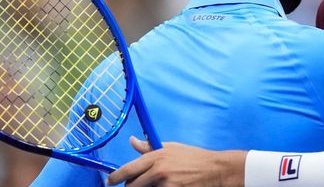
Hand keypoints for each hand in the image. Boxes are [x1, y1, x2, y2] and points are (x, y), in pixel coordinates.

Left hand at [107, 137, 243, 186]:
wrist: (213, 169)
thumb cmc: (192, 157)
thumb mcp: (171, 147)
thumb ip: (149, 147)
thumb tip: (132, 140)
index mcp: (156, 157)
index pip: (128, 169)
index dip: (115, 177)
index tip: (110, 181)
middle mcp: (158, 171)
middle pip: (132, 185)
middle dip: (130, 186)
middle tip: (133, 184)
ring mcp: (165, 185)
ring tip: (157, 182)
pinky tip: (166, 185)